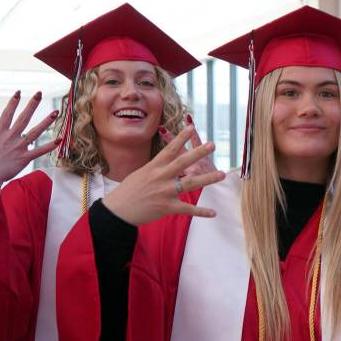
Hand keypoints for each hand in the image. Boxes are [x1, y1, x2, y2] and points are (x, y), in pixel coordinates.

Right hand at [0, 91, 59, 198]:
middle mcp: (10, 137)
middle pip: (23, 117)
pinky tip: (59, 140)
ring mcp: (18, 147)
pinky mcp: (24, 158)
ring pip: (35, 131)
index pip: (7, 114)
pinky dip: (50, 145)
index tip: (19, 92)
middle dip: (32, 104)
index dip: (13, 102)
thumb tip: (1, 132)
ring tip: (55, 112)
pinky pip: (40, 151)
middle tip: (39, 93)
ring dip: (46, 121)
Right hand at [102, 127, 225, 224]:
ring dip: (208, 179)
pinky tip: (214, 213)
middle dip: (198, 153)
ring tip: (222, 174)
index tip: (191, 127)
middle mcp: (160, 177)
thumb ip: (157, 168)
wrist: (118, 209)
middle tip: (212, 145)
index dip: (181, 138)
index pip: (170, 149)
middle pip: (183, 162)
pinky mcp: (167, 207)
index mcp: (154, 167)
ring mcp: (164, 192)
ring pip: (190, 183)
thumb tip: (169, 160)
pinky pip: (187, 209)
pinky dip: (201, 212)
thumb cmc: (129, 190)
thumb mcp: (142, 173)